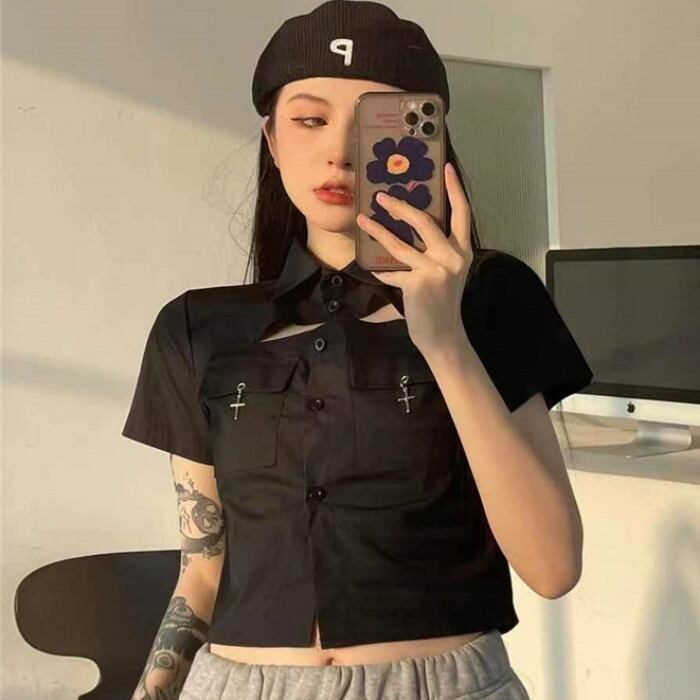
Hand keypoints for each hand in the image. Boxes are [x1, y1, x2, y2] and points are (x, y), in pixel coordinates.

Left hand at [356, 162, 473, 354]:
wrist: (444, 335)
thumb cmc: (442, 302)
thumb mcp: (448, 272)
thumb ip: (437, 251)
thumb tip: (411, 226)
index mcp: (463, 251)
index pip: (462, 213)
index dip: (455, 189)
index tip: (447, 167)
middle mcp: (452, 257)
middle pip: (425, 221)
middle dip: (400, 206)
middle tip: (381, 196)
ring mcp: (434, 271)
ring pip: (400, 244)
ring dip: (378, 231)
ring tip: (363, 219)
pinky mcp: (417, 284)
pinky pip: (392, 272)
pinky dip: (379, 270)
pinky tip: (370, 266)